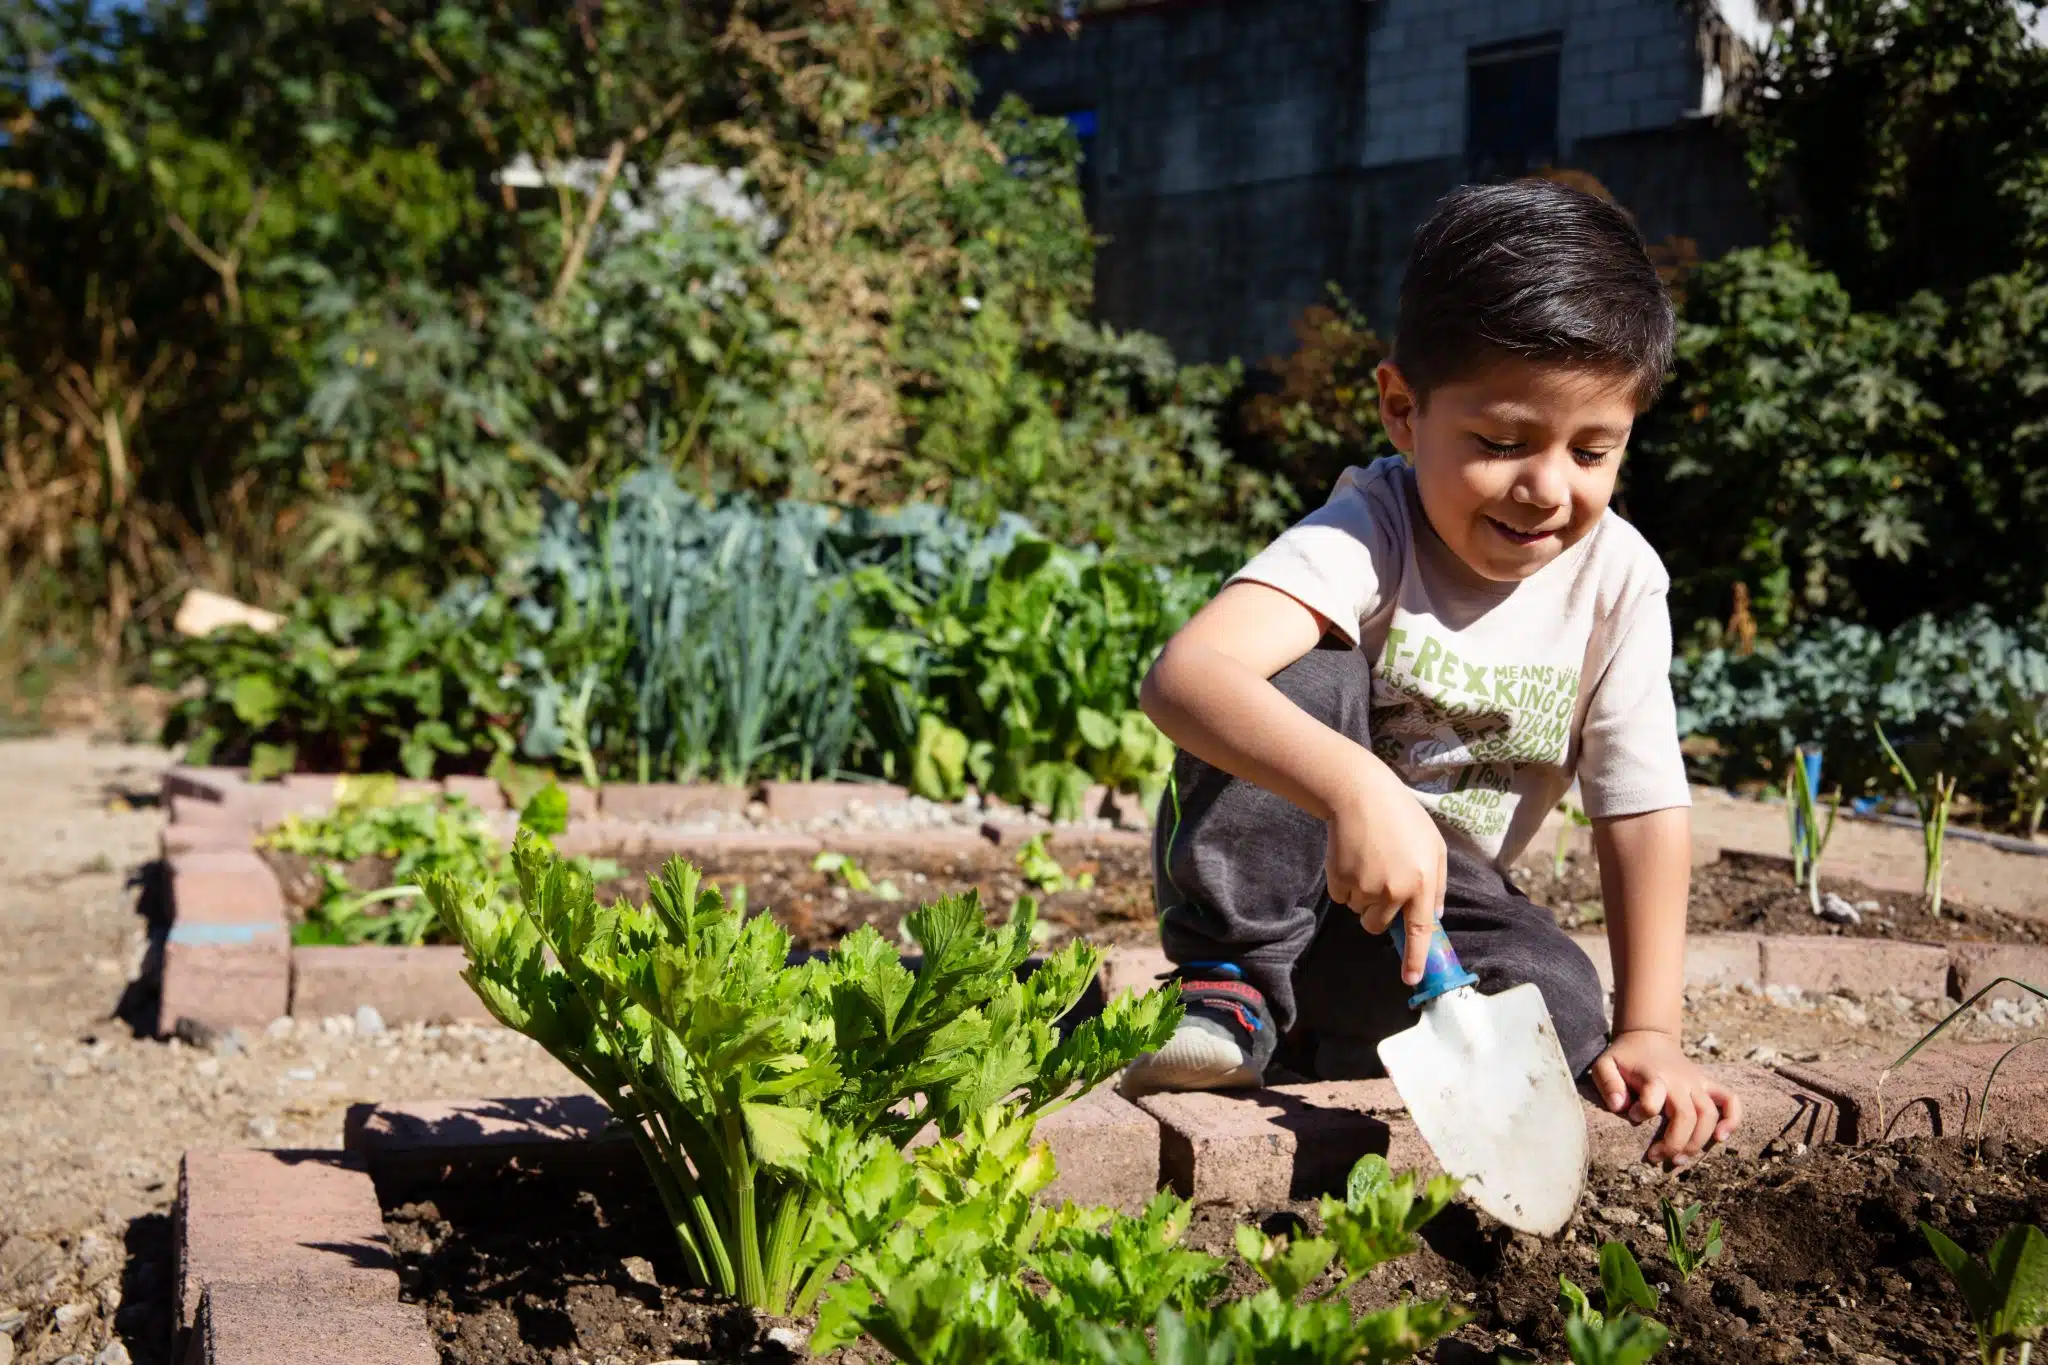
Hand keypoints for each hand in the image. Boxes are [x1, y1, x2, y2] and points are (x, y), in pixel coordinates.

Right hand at [1324, 756, 1445, 987]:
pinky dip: (1344, 886)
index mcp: (1420, 883)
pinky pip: (1341, 897)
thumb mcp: (1434, 846)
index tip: (1410, 980)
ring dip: (1362, 897)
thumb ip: (1437, 884)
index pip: (1419, 932)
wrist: (1359, 794)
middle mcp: (1393, 890)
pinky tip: (1352, 859)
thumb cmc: (1403, 817)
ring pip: (1359, 911)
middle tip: (1380, 885)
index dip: (1414, 959)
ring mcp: (1364, 887)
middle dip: (1379, 915)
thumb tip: (1434, 917)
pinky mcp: (1340, 880)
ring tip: (1367, 862)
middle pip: (1379, 926)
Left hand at [1590, 1030, 1742, 1165]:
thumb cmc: (1624, 1057)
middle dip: (1675, 1143)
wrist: (1648, 1037)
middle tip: (1657, 1158)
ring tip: (1680, 1159)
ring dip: (1698, 1142)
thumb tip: (1620, 1107)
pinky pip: (1731, 1101)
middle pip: (1687, 1115)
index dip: (1643, 1112)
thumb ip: (1608, 1083)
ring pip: (1709, 1114)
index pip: (1654, 1099)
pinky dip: (1732, 1120)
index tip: (1633, 1116)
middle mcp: (1679, 1080)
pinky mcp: (1708, 1084)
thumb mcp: (1604, 1064)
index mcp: (1654, 1076)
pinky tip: (1721, 1138)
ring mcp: (1696, 1083)